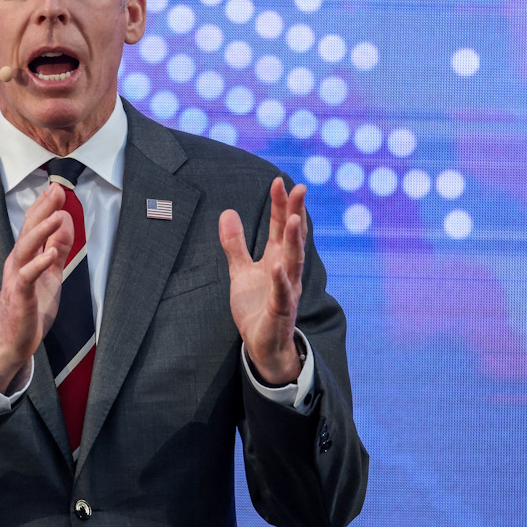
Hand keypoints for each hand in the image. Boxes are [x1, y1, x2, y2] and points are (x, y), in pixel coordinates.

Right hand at [0, 182, 74, 393]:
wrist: (13, 341)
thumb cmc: (31, 307)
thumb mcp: (51, 274)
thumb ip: (57, 248)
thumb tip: (65, 221)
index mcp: (24, 256)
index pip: (33, 225)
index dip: (44, 206)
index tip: (56, 187)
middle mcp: (17, 262)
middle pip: (28, 230)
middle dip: (42, 209)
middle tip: (56, 189)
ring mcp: (16, 278)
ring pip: (26, 248)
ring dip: (41, 230)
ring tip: (57, 215)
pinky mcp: (20, 296)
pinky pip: (28, 276)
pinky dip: (39, 263)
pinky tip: (50, 254)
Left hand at [218, 177, 308, 385]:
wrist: (262, 345)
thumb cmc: (256, 307)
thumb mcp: (240, 271)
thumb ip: (235, 244)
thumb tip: (227, 212)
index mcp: (276, 259)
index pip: (279, 227)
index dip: (280, 205)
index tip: (279, 182)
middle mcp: (286, 270)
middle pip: (292, 237)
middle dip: (295, 212)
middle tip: (299, 188)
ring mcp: (287, 290)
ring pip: (294, 261)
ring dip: (293, 240)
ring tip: (293, 218)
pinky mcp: (281, 310)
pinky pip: (282, 293)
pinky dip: (281, 279)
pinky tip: (278, 264)